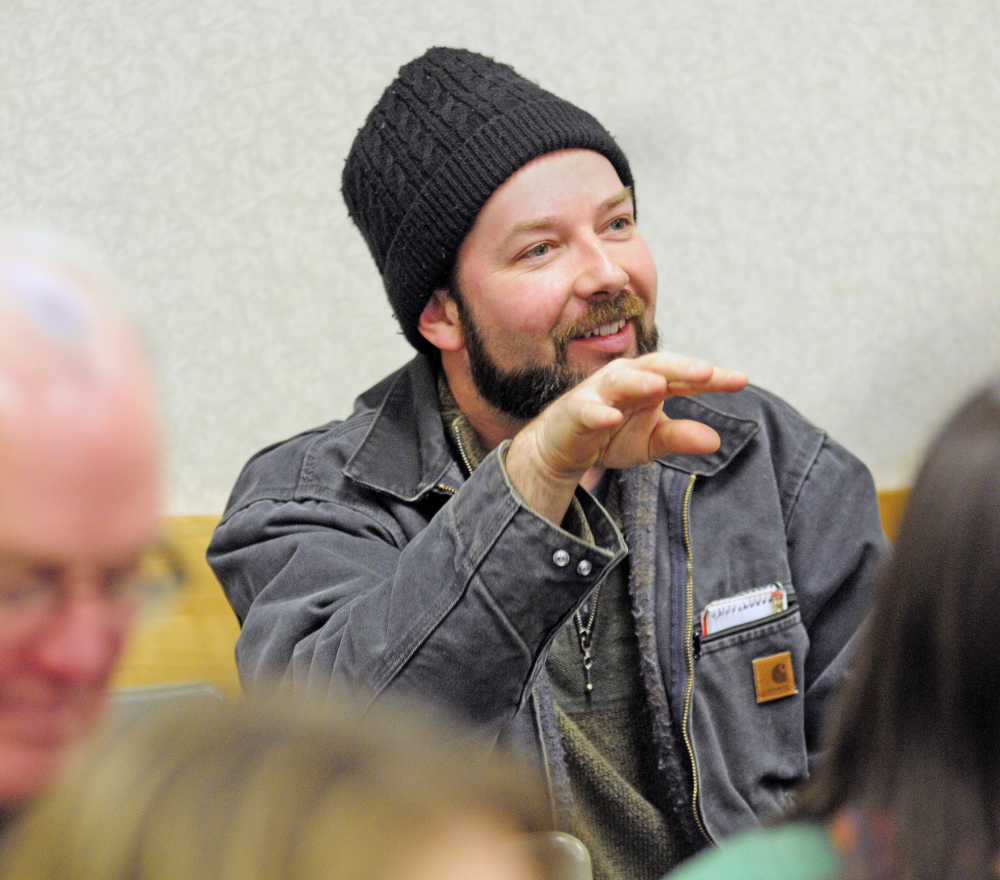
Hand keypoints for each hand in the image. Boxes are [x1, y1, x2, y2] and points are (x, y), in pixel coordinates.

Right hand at [505, 353, 747, 523]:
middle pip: (657, 365)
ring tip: (660, 386)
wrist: (563, 447)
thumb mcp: (651, 441)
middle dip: (681, 367)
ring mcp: (599, 391)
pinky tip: (610, 417)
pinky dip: (598, 411)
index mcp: (651, 382)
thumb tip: (716, 440)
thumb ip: (680, 437)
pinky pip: (588, 408)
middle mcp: (628, 378)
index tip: (741, 380)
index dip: (713, 378)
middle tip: (707, 373)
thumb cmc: (610, 433)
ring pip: (621, 379)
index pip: (685, 377)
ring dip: (639, 381)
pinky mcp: (576, 409)